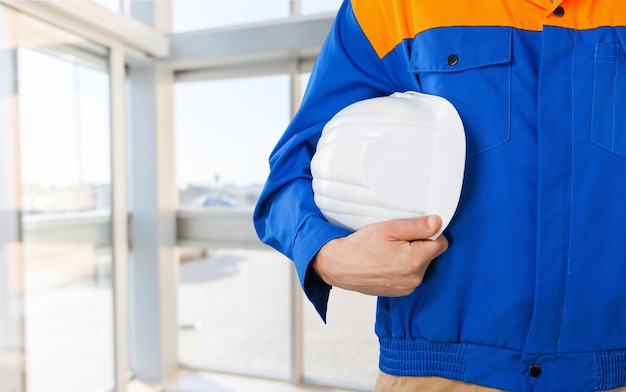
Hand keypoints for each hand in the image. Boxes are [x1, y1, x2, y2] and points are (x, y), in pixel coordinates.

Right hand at [312, 215, 447, 296]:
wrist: (338, 265)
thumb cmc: (360, 247)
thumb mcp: (389, 229)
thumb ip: (418, 226)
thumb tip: (438, 222)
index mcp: (415, 260)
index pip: (441, 243)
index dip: (430, 233)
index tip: (415, 230)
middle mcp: (414, 278)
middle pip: (430, 255)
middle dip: (418, 245)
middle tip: (396, 239)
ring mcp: (407, 287)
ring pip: (420, 266)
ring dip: (410, 257)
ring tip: (388, 251)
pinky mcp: (399, 292)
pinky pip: (410, 276)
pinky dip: (402, 268)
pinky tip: (386, 262)